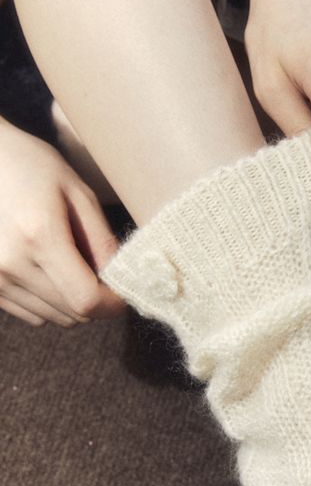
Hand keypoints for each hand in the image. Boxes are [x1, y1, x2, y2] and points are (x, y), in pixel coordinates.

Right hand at [0, 117, 124, 326]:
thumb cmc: (32, 167)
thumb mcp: (78, 193)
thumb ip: (102, 241)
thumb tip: (121, 280)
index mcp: (39, 236)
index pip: (86, 300)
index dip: (113, 305)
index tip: (125, 294)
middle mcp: (11, 264)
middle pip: (72, 314)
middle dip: (97, 301)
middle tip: (101, 273)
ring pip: (54, 318)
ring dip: (72, 302)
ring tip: (70, 265)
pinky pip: (32, 314)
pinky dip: (49, 303)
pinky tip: (47, 270)